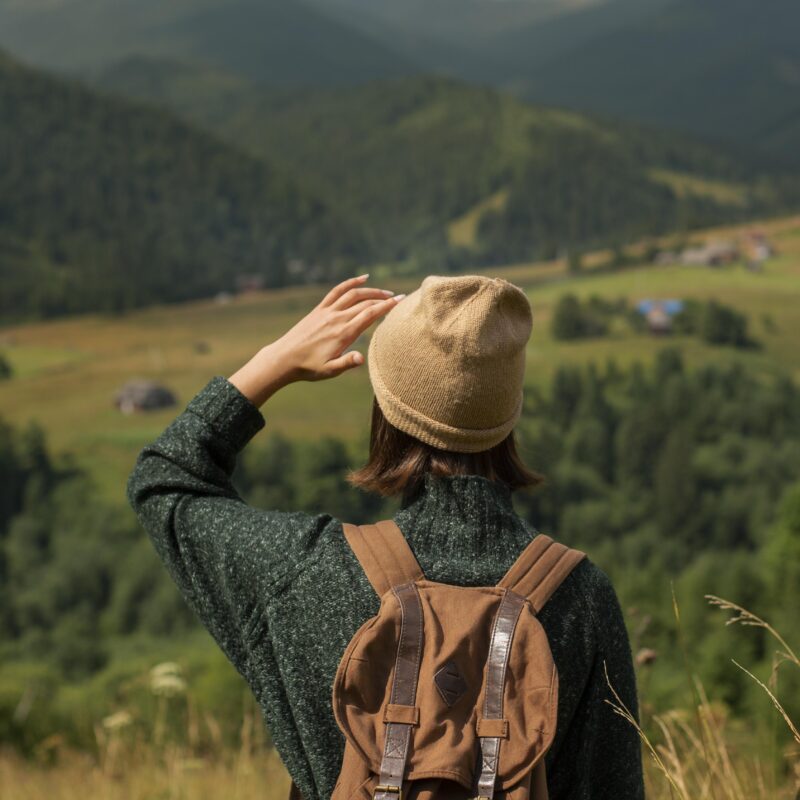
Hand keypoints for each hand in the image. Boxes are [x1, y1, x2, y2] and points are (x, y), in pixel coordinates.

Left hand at [228, 274, 404, 406]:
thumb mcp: (330, 370)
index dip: (387, 306)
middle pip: (365, 303)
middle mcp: (337, 319)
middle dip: (384, 299)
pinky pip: (337, 291)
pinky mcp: (320, 309)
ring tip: (385, 292)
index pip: (370, 315)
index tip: (401, 301)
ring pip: (353, 294)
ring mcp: (328, 311)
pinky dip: (351, 283)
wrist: (284, 358)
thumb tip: (361, 358)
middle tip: (399, 297)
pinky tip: (363, 278)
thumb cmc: (309, 368)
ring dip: (371, 290)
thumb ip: (347, 363)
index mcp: (343, 333)